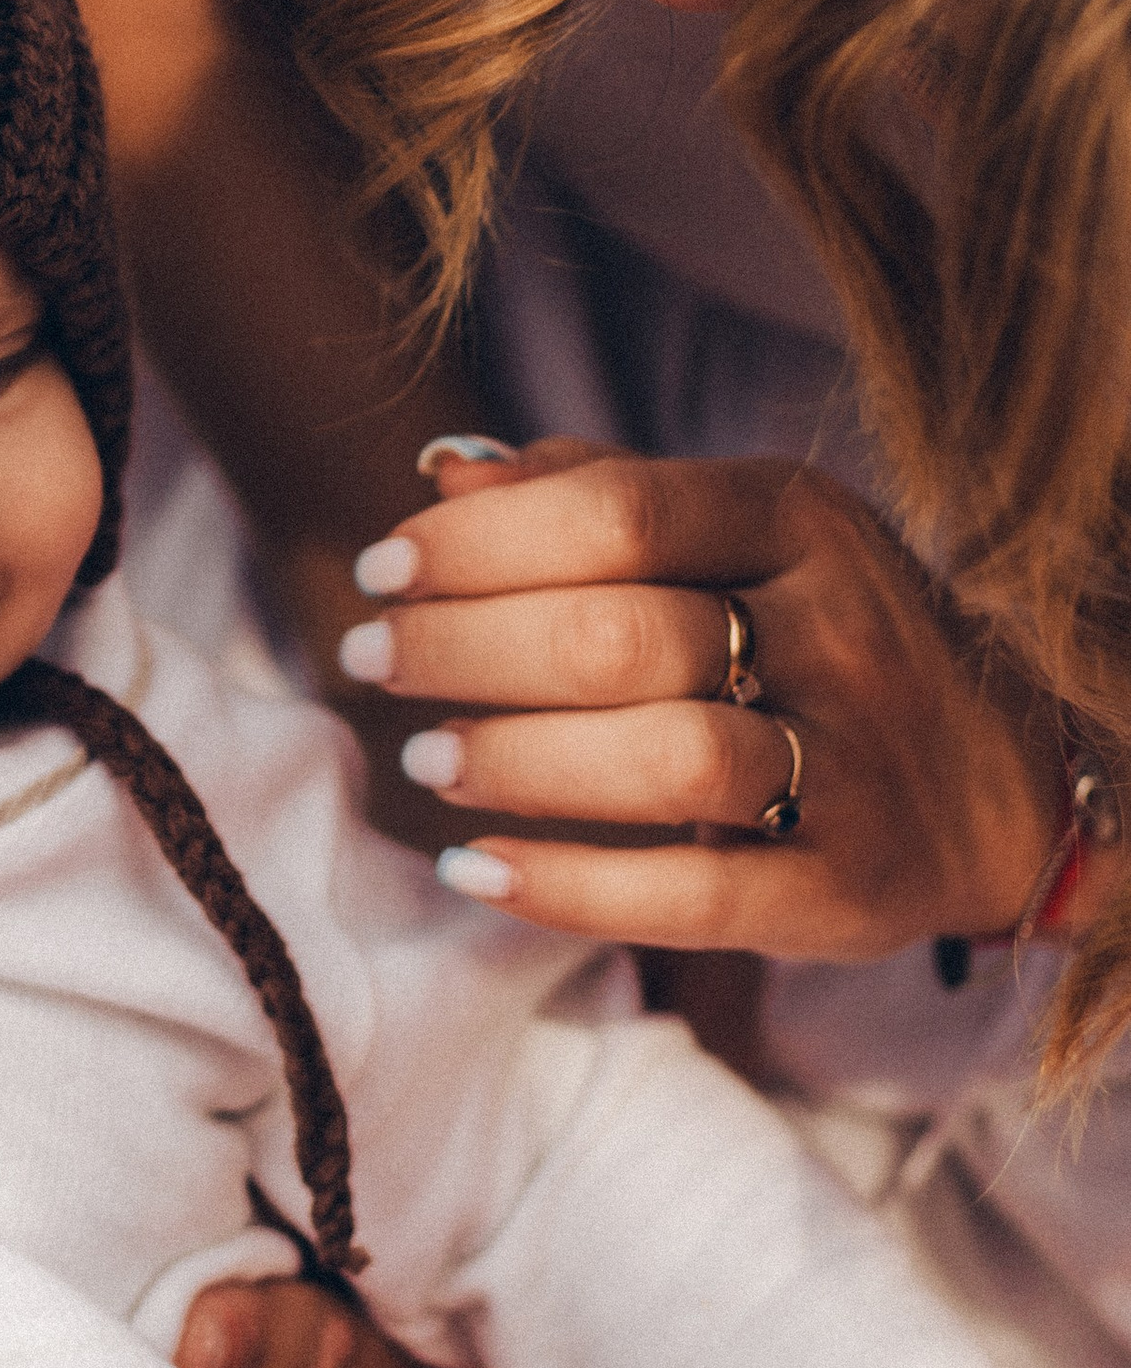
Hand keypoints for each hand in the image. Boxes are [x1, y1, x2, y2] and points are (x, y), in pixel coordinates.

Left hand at [343, 442, 1065, 955]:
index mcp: (798, 520)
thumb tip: (443, 473)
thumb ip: (593, 492)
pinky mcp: (844, 888)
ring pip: (666, 760)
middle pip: (619, 637)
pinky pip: (694, 894)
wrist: (994, 780)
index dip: (478, 543)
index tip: (380, 570)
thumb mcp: (734, 533)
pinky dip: (568, 888)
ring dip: (516, 760)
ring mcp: (852, 766)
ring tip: (425, 758)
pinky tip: (473, 869)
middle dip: (464, 648)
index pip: (617, 514)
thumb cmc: (812, 634)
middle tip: (374, 660)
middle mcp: (839, 632)